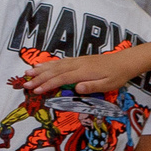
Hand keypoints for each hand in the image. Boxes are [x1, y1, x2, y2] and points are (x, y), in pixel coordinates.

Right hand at [19, 49, 149, 98]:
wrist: (125, 61)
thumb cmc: (118, 75)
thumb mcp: (109, 84)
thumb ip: (92, 86)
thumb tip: (77, 89)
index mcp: (84, 72)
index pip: (61, 79)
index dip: (47, 85)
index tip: (36, 91)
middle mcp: (78, 64)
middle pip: (55, 71)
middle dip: (39, 78)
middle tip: (25, 85)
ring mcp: (77, 61)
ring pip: (55, 65)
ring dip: (40, 69)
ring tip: (27, 73)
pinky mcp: (78, 59)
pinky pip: (60, 61)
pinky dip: (49, 63)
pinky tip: (42, 66)